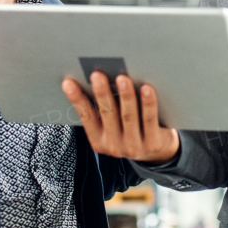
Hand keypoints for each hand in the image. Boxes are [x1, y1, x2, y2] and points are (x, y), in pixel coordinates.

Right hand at [62, 72, 179, 162]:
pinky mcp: (153, 144)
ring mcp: (134, 147)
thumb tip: (96, 78)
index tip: (68, 83)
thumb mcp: (113, 126)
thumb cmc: (131, 129)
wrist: (159, 152)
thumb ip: (105, 109)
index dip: (77, 100)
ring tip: (122, 78)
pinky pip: (149, 119)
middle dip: (101, 93)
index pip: (86, 117)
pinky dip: (148, 103)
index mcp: (99, 140)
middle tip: (97, 74)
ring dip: (125, 95)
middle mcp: (114, 146)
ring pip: (128, 116)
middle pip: (108, 114)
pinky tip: (146, 88)